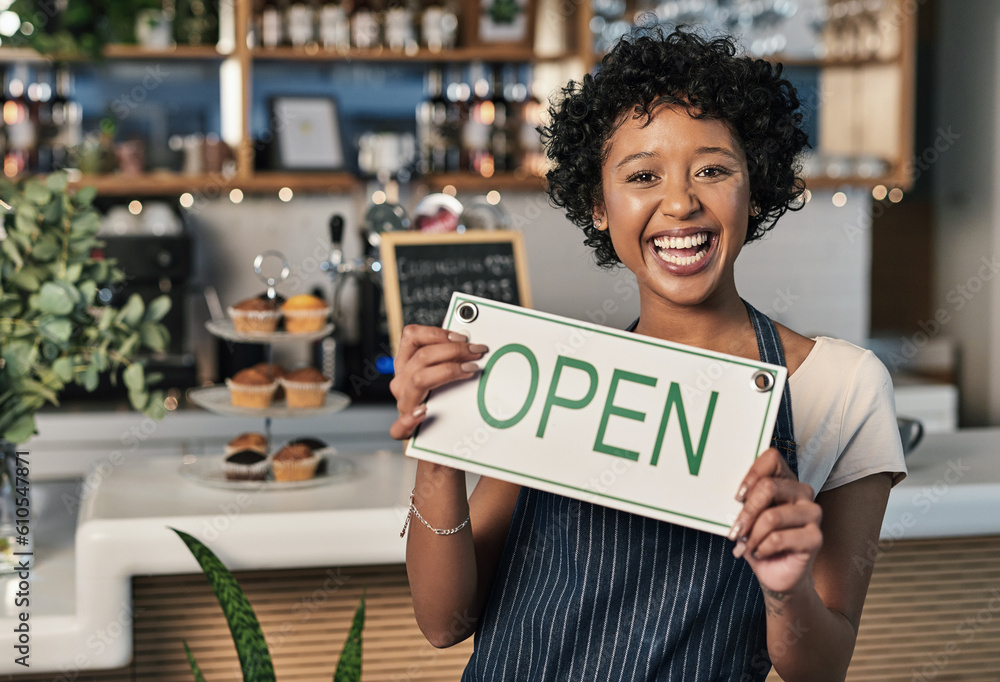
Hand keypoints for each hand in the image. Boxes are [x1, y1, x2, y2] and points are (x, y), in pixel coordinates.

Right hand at [389, 324, 488, 440]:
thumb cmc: (442, 398)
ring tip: (469, 371)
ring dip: (447, 372)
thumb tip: (471, 342)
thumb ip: (448, 356)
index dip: (438, 333)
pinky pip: (399, 425)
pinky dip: (410, 418)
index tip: (462, 337)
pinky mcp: (405, 428)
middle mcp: (402, 381)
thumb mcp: (440, 370)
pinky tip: (424, 412)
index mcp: (405, 363)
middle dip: (454, 350)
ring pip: (419, 380)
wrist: (436, 434)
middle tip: (476, 352)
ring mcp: (403, 403)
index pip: (412, 336)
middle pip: (422, 356)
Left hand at [729, 448, 822, 595]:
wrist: (777, 573)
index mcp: (785, 480)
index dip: (751, 473)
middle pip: (768, 486)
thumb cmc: (760, 540)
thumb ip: (743, 502)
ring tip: (746, 545)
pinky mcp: (815, 536)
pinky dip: (761, 548)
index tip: (737, 496)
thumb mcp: (746, 518)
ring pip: (771, 516)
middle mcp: (802, 492)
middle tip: (735, 530)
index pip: (771, 458)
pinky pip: (778, 538)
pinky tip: (761, 553)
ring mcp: (813, 513)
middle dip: (746, 512)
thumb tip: (731, 498)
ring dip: (751, 535)